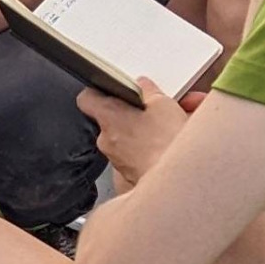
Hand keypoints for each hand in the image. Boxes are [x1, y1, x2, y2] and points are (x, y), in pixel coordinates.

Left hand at [80, 79, 198, 188]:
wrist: (175, 177)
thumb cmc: (165, 143)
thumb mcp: (163, 105)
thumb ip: (149, 92)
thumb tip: (143, 85)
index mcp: (108, 116)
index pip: (87, 98)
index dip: (99, 91)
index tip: (112, 88)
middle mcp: (106, 138)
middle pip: (117, 117)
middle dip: (138, 111)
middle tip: (160, 107)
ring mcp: (116, 156)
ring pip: (130, 135)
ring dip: (149, 128)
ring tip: (177, 123)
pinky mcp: (128, 170)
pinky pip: (138, 151)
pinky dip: (153, 145)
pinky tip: (174, 142)